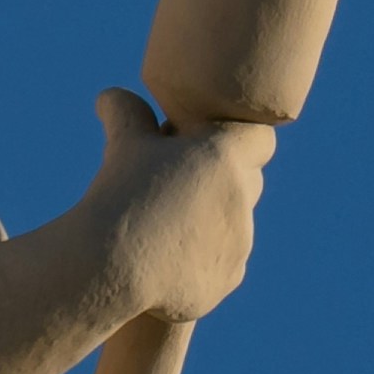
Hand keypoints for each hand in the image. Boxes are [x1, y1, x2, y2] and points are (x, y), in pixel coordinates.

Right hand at [82, 89, 264, 322]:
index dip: (239, 139)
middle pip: (248, 180)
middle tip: (184, 181)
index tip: (215, 143)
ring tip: (167, 224)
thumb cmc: (119, 193)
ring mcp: (240, 241)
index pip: (260, 139)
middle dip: (224, 179)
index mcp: (226, 158)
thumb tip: (113, 96)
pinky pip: (223, 263)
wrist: (113, 265)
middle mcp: (242, 199)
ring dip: (212, 220)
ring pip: (235, 224)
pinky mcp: (229, 277)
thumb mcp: (123, 146)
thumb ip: (127, 115)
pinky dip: (203, 259)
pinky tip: (169, 259)